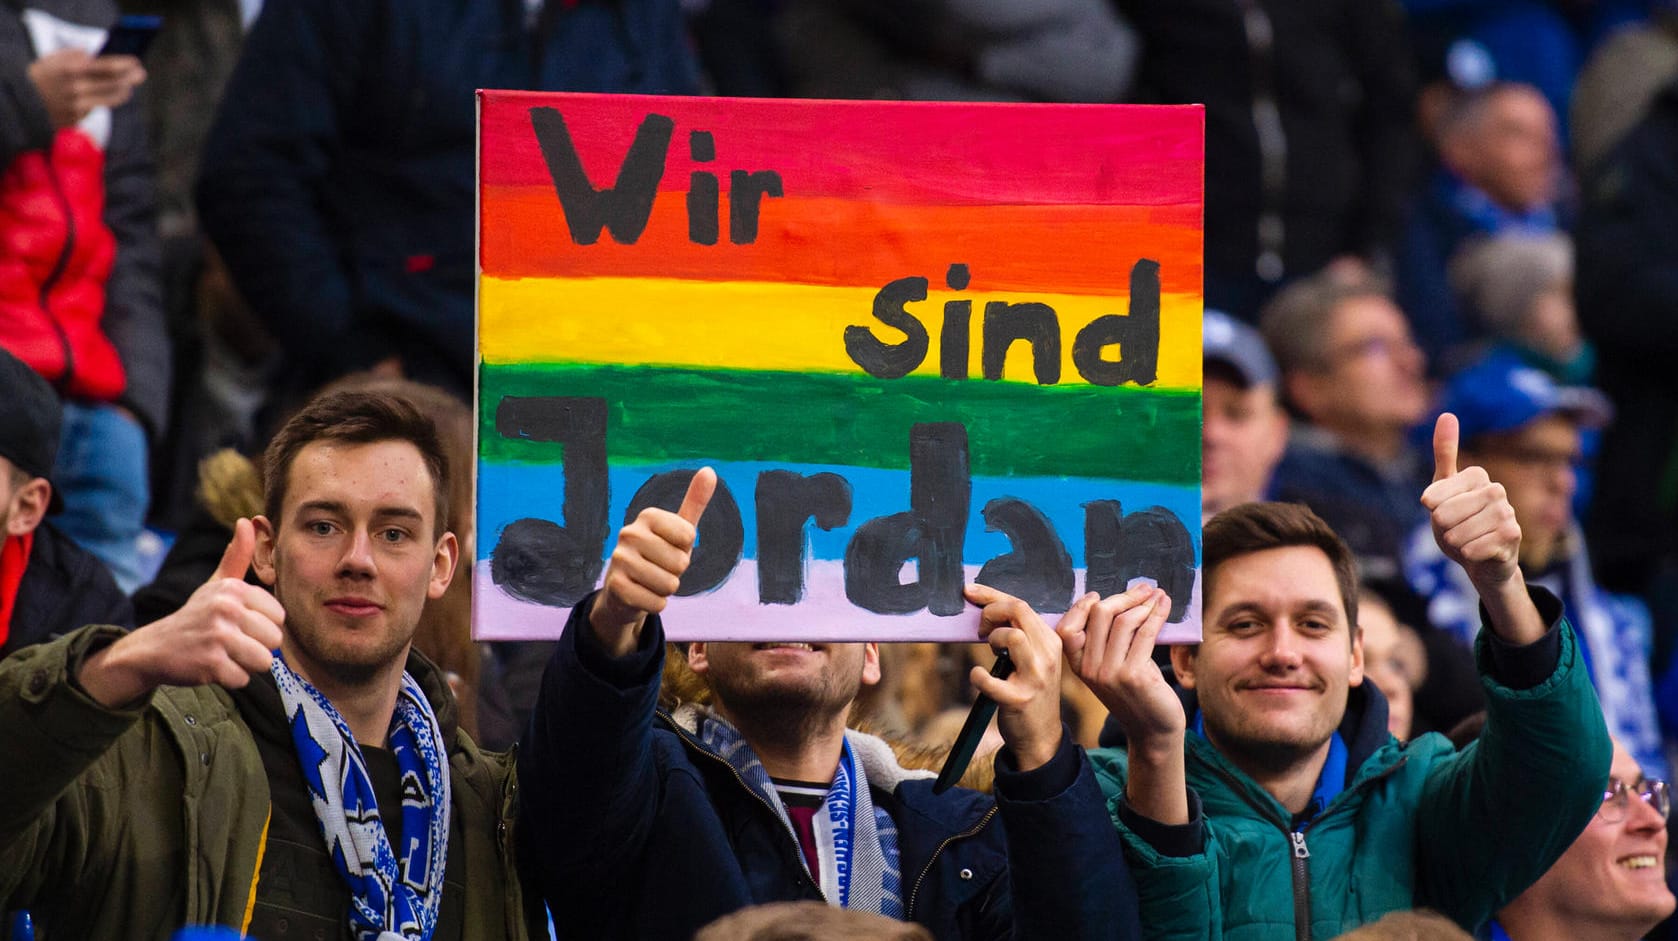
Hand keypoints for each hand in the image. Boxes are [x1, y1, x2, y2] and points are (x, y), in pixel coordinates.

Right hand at [27, 49, 145, 129]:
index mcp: (71, 70)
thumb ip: (73, 56)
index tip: (136, 62)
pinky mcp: (77, 119)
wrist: (21, 103)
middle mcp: (77, 89)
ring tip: (128, 88)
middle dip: (130, 78)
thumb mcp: (52, 60)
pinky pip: (95, 109)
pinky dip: (101, 102)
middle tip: (141, 74)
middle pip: (113, 84)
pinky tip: (103, 98)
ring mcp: (78, 106)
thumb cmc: (40, 77)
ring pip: (109, 99)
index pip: (106, 67)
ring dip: (122, 92)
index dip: (124, 65)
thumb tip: (91, 53)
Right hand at [79, 518, 285, 707]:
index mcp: (233, 589)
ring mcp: (218, 636)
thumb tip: (247, 520)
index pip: (279, 617)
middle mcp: (226, 608)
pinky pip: (242, 679)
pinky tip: (211, 666)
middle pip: (274, 640)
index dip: (262, 627)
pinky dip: (229, 678)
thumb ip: (237, 557)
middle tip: (230, 643)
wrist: (153, 647)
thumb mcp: (215, 585)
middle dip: (255, 648)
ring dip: (244, 665)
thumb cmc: (195, 616)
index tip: (238, 625)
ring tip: (223, 654)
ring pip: (263, 661)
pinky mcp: (210, 663)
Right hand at [588, 468, 714, 655]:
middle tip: (658, 568)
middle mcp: (629, 533)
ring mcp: (620, 559)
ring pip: (670, 585)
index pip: (689, 537)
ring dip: (665, 590)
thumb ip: (695, 502)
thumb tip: (710, 470)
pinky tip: (641, 595)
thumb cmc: (658, 557)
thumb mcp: (679, 530)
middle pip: (681, 563)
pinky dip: (655, 604)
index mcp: (647, 516)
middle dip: (676, 573)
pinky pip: (657, 603)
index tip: (669, 548)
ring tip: (650, 582)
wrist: (624, 591)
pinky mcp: (616, 587)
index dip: (685, 549)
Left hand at [964, 584, 1065, 772]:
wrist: (1041, 736)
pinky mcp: (1019, 700)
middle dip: (991, 610)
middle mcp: (1047, 655)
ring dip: (993, 638)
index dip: (992, 594)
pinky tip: (978, 677)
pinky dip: (977, 676)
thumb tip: (988, 608)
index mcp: (1051, 641)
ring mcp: (1035, 678)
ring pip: (1013, 637)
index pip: (1022, 604)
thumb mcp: (1035, 658)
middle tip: (981, 629)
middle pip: (1018, 611)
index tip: (970, 591)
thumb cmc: (1031, 691)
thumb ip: (1020, 633)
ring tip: (991, 652)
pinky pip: (990, 679)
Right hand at [1058, 586, 1182, 753]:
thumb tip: (1124, 599)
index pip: (1067, 627)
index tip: (1101, 594)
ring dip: (1144, 603)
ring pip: (1123, 621)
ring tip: (1157, 596)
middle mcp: (1090, 669)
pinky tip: (1165, 606)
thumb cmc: (1136, 694)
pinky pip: (1145, 633)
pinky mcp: (1134, 675)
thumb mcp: (1112, 667)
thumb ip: (1109, 640)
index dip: (1081, 606)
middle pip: (1099, 615)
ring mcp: (1110, 673)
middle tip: (1143, 588)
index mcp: (1079, 666)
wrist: (1153, 730)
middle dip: (1124, 596)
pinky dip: (1157, 614)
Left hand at [1420, 413, 1520, 590]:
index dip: (1432, 509)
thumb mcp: (1443, 488)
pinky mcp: (1513, 537)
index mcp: (1477, 475)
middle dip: (1443, 529)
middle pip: (1444, 515)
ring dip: (1455, 542)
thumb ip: (1444, 453)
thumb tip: (1447, 414)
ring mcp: (1508, 513)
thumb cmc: (1459, 521)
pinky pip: (1473, 548)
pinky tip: (1477, 551)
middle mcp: (1497, 490)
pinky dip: (1468, 553)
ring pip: (1459, 532)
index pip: (1433, 496)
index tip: (1442, 510)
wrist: (1481, 559)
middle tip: (1456, 529)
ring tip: (1466, 540)